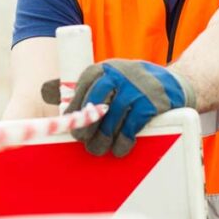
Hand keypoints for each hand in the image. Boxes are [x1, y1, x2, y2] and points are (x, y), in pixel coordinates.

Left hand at [41, 59, 194, 156]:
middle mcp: (119, 74)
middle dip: (86, 126)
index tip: (69, 126)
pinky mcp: (152, 103)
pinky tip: (119, 149)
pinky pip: (132, 126)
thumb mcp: (109, 78)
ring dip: (104, 138)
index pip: (82, 87)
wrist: (174, 84)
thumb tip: (44, 91)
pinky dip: (124, 141)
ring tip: (98, 150)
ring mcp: (136, 87)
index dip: (74, 110)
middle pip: (95, 104)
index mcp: (104, 68)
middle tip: (82, 142)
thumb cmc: (133, 85)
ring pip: (112, 118)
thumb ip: (84, 87)